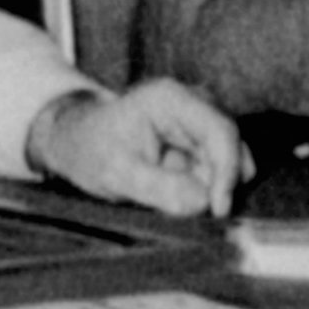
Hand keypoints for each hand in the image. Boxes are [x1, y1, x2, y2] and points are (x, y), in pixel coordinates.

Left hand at [29, 79, 245, 216]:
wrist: (77, 142)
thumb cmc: (91, 150)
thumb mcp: (117, 174)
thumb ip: (161, 189)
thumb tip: (204, 203)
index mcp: (172, 99)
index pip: (221, 132)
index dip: (227, 172)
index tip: (219, 209)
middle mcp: (193, 103)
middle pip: (230, 148)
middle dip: (214, 183)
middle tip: (180, 208)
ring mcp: (199, 121)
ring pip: (225, 163)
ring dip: (204, 187)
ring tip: (162, 193)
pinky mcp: (199, 140)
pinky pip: (213, 171)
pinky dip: (198, 188)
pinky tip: (168, 190)